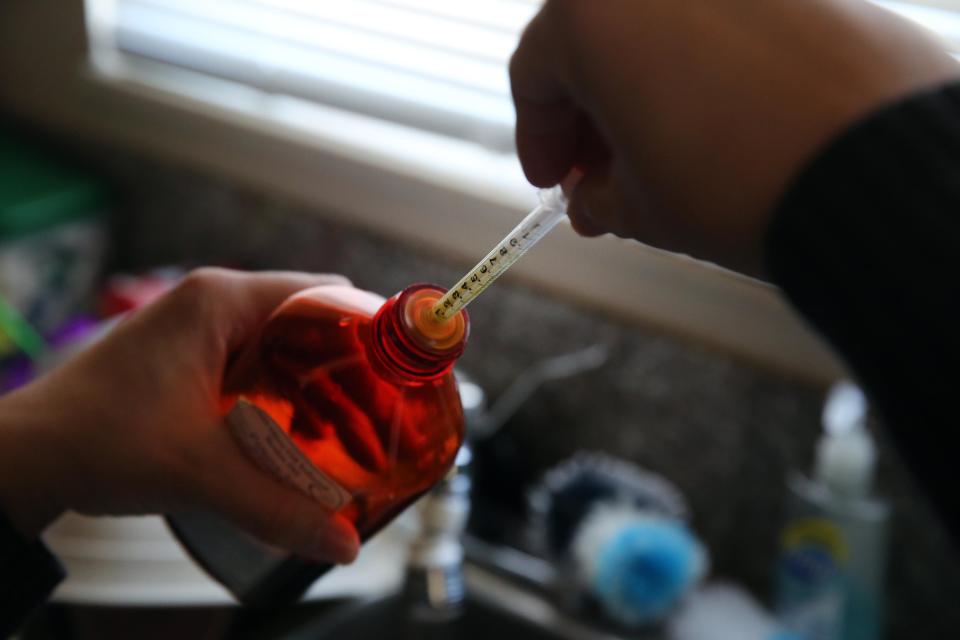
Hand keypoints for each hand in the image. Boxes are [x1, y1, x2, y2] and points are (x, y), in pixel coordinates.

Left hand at [0, 268, 359, 563]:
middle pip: (312, 321)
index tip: (406, 373)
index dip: (373, 331)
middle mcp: (216, 304)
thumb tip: (342, 544)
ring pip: (287, 346)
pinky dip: (289, 395)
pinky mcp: (193, 358)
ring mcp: (203, 329)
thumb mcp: (198, 473)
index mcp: (222, 301)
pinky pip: (260, 366)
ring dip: (321, 384)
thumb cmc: (95, 440)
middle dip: (353, 367)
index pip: (325, 295)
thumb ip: (276, 508)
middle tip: (387, 412)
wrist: (26, 458)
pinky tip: (304, 434)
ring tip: (356, 428)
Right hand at [511, 0, 959, 275]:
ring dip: (644, 94)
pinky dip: (699, 72)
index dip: (538, 140)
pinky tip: (713, 127)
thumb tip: (596, 198)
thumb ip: (600, 198)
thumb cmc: (742, 181)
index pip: (533, 75)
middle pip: (594, 45)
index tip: (554, 180)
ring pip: (656, 32)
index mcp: (592, 14)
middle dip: (590, 119)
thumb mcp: (642, 207)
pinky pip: (717, 25)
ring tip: (658, 159)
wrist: (871, 168)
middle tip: (600, 178)